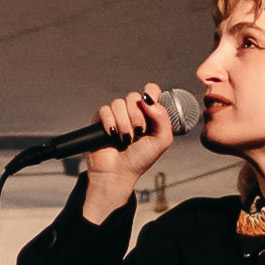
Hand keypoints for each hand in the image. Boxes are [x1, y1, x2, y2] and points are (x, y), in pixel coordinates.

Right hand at [74, 87, 175, 225]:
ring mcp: (116, 115)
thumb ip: (163, 118)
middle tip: (138, 132)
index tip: (148, 101)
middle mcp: (132, 112)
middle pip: (134, 97)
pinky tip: (112, 135)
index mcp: (149, 114)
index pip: (151, 91)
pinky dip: (109, 123)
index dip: (150, 92)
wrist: (118, 173)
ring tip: (125, 139)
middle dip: (137, 116)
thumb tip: (148, 100)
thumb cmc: (140, 160)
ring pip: (118, 103)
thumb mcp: (162, 141)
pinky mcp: (101, 119)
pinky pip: (104, 110)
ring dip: (124, 123)